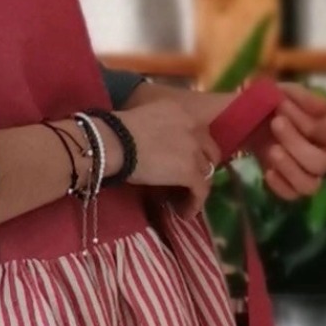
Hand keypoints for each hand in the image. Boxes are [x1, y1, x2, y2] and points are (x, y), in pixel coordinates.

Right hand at [102, 97, 222, 219]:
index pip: (199, 130)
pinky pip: (200, 191)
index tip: (188, 158)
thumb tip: (151, 146)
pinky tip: (185, 213)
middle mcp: (194, 127)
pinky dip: (195, 203)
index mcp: (182, 112)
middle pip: (210, 151)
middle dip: (203, 166)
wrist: (116, 142)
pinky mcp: (190, 172)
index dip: (197, 146)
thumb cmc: (118, 131)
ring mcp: (195, 150)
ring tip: (186, 199)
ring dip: (197, 186)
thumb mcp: (145, 120)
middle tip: (191, 180)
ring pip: (207, 172)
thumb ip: (158, 128)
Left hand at [252, 84, 325, 200]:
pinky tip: (267, 171)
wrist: (246, 122)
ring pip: (310, 185)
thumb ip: (304, 97)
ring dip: (289, 168)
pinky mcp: (291, 187)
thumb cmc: (273, 106)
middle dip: (296, 143)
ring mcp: (310, 174)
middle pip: (322, 163)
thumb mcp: (285, 92)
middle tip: (275, 124)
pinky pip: (292, 196)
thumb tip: (325, 107)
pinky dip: (280, 185)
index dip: (307, 121)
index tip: (281, 105)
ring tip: (272, 150)